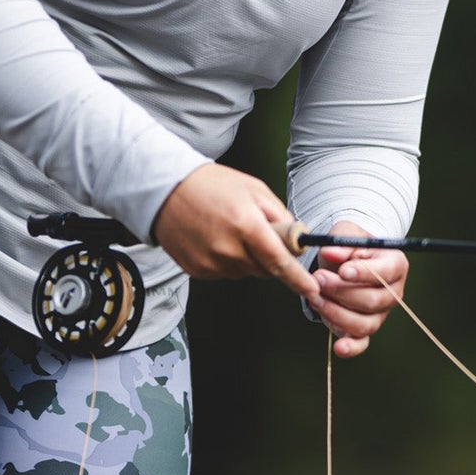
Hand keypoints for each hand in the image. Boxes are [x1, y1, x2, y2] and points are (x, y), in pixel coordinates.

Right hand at [152, 164, 319, 305]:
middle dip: (270, 257)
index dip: (297, 278)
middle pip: (265, 270)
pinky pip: (226, 273)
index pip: (279, 261)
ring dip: (247, 258)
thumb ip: (279, 215)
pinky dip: (228, 260)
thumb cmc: (209, 185)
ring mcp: (211, 262)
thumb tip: (296, 238)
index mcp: (245, 224)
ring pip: (245, 272)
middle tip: (258, 233)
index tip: (311, 289)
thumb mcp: (253, 189)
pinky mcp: (198, 271)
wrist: (164, 191)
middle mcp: (228, 248)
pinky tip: (216, 239)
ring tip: (229, 230)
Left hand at [311, 219, 407, 358]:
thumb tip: (329, 252)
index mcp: (396, 264)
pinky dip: (351, 347)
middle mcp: (394, 292)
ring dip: (336, 313)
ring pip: (364, 323)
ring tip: (315, 297)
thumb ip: (339, 243)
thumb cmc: (349, 247)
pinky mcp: (366, 328)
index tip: (342, 271)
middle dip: (342, 292)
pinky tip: (339, 347)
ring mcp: (381, 313)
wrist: (344, 263)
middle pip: (372, 300)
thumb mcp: (345, 235)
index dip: (364, 273)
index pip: (385, 272)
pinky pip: (362, 343)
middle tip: (318, 279)